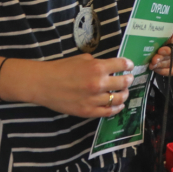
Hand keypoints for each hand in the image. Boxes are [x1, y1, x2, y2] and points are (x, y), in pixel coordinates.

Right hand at [15, 54, 133, 117]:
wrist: (42, 84)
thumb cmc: (60, 68)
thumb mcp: (81, 59)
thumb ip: (98, 62)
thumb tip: (110, 66)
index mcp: (97, 67)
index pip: (123, 65)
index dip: (129, 65)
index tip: (129, 66)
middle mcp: (98, 83)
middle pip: (124, 83)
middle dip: (129, 79)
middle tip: (128, 79)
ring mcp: (94, 99)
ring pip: (119, 98)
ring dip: (124, 94)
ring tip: (123, 92)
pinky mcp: (88, 111)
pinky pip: (109, 112)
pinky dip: (117, 108)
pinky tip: (118, 104)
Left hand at [150, 29, 172, 75]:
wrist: (161, 38)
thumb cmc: (160, 34)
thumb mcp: (160, 31)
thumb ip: (158, 35)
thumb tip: (148, 40)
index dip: (169, 50)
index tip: (160, 51)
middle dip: (162, 59)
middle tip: (153, 60)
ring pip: (171, 64)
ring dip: (160, 65)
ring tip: (151, 65)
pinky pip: (171, 71)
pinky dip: (162, 71)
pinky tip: (155, 68)